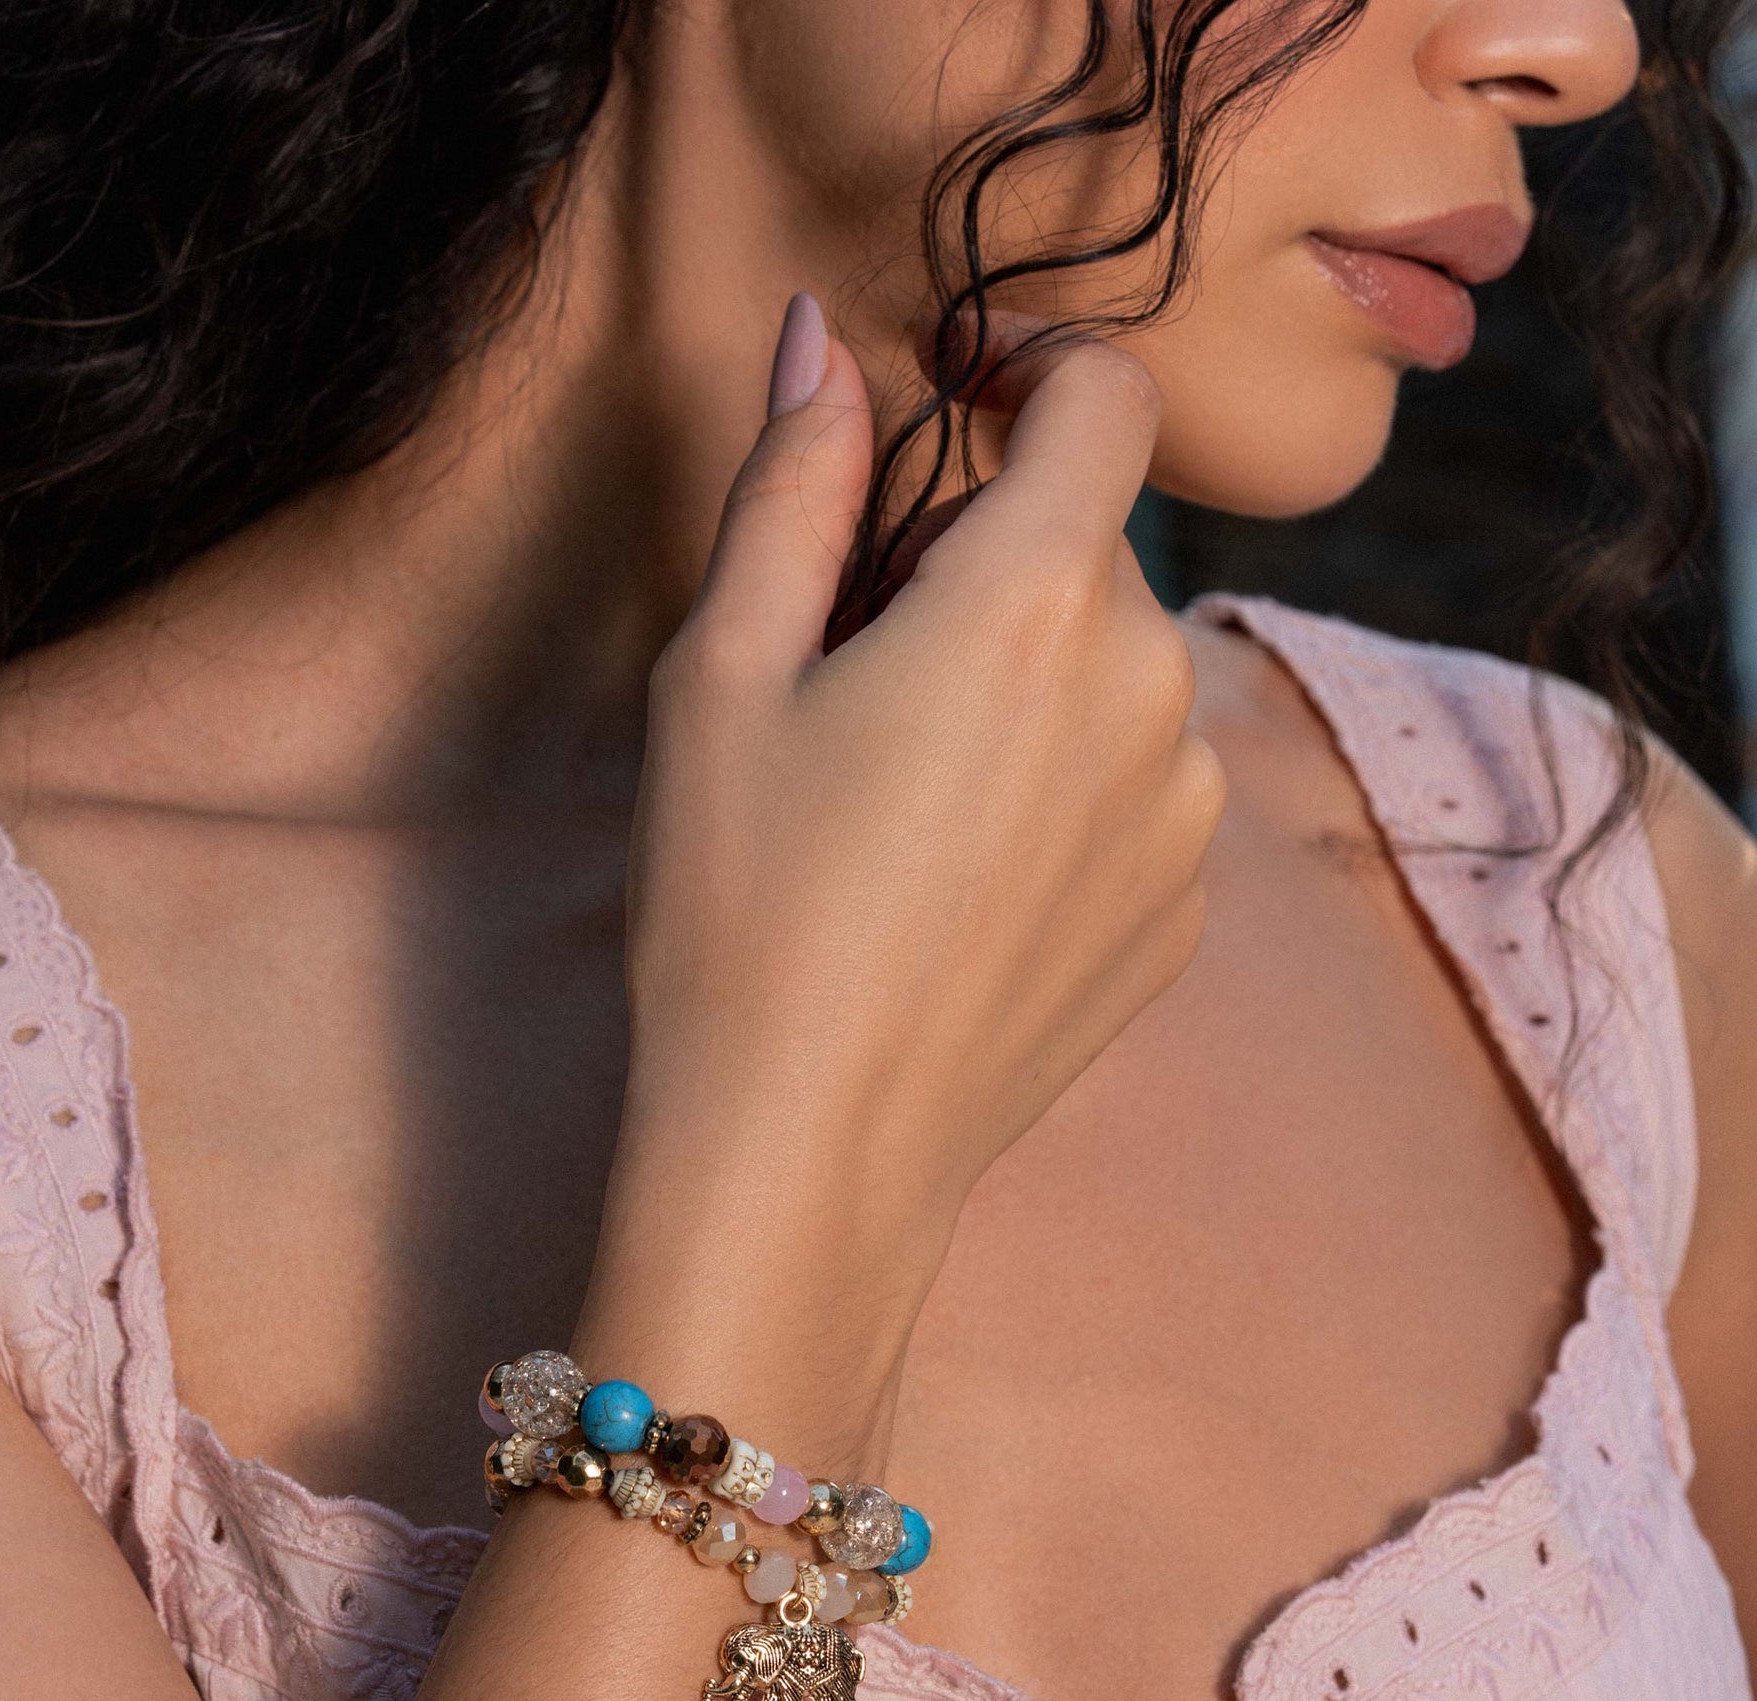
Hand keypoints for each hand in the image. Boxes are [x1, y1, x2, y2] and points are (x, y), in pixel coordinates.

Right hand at [589, 295, 1221, 1402]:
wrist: (809, 1150)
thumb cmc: (742, 908)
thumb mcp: (722, 675)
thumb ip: (792, 485)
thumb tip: (820, 343)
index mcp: (1038, 604)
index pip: (1105, 397)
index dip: (1032, 362)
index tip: (957, 386)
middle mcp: (1153, 693)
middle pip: (1090, 547)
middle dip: (984, 561)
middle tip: (853, 665)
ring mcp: (1185, 816)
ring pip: (1116, 674)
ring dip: (1028, 681)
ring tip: (899, 797)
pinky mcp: (1180, 914)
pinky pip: (1134, 789)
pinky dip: (1060, 789)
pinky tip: (952, 882)